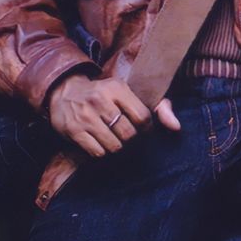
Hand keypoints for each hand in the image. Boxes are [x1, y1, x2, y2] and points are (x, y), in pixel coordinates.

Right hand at [47, 74, 180, 157]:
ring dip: (115, 146)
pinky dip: (101, 151)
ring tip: (110, 136)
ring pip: (114, 146)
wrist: (63, 91)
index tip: (139, 126)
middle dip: (129, 138)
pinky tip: (98, 140)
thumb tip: (176, 127)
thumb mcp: (128, 92)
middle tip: (122, 132)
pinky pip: (98, 152)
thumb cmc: (103, 94)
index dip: (145, 127)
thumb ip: (159, 107)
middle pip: (129, 134)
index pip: (143, 117)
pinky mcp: (74, 130)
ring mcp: (85, 116)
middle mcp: (100, 100)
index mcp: (117, 88)